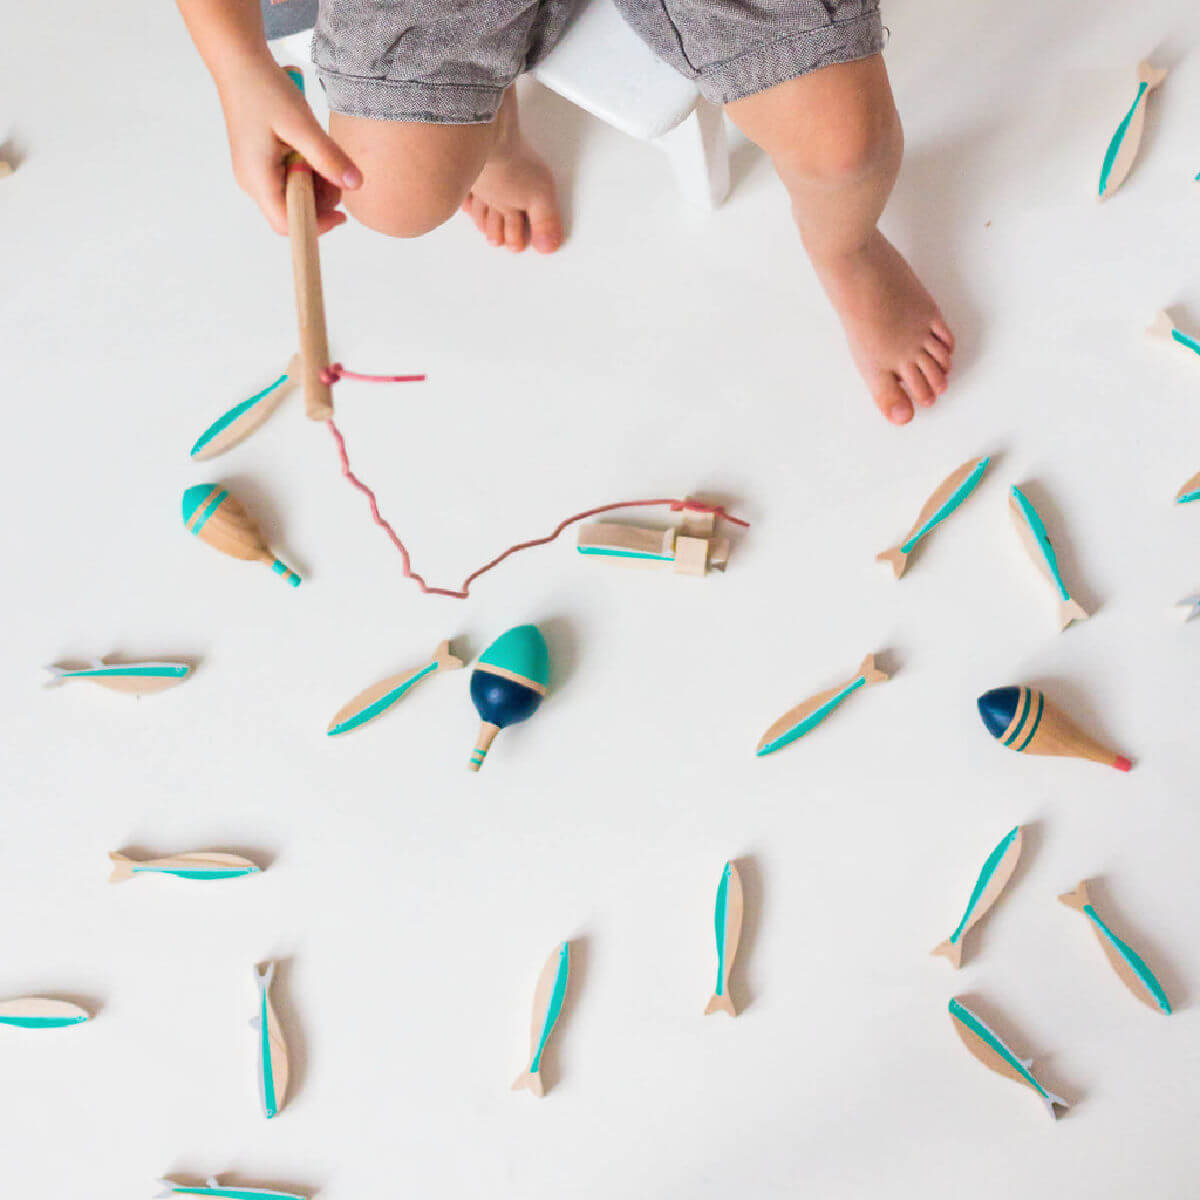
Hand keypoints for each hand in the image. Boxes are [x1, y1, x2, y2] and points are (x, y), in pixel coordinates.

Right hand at [216, 57, 361, 234]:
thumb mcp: (301, 124)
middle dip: (320, 201)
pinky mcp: (262, 164)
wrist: (240, 63)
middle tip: (335, 171)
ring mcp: (256, 174)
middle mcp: (253, 182)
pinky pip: (289, 181)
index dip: (316, 224)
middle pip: (292, 213)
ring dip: (316, 186)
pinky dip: (307, 173)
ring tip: (324, 155)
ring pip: (293, 198)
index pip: (287, 223)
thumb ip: (328, 157)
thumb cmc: (264, 89)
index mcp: (257, 178)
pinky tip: (312, 151)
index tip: (341, 212)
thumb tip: (355, 185)